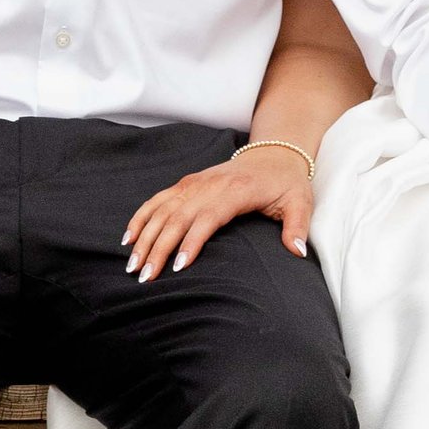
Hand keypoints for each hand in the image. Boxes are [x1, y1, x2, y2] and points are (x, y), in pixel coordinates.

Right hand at [123, 141, 314, 279]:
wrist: (275, 153)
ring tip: (132, 263)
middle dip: (158, 247)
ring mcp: (195, 182)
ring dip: (144, 236)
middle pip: (177, 217)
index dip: (192, 242)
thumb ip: (298, 227)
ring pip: (162, 209)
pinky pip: (159, 199)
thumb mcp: (300, 203)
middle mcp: (210, 185)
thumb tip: (297, 251)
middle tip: (145, 276)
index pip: (208, 218)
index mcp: (236, 191)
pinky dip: (142, 216)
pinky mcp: (188, 183)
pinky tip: (129, 237)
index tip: (178, 267)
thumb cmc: (286, 182)